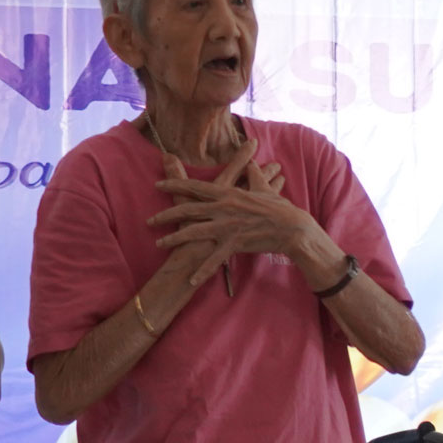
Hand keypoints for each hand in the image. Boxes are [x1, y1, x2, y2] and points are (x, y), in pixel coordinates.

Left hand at [147, 141, 322, 287]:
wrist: (292, 228)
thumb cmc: (280, 208)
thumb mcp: (265, 189)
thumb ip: (254, 176)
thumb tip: (252, 163)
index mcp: (228, 193)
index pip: (195, 187)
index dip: (175, 184)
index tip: (158, 184)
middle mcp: (223, 208)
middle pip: (187, 210)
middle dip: (166, 215)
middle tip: (149, 220)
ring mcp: (227, 226)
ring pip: (193, 232)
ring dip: (174, 239)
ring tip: (159, 243)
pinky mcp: (234, 243)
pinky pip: (214, 260)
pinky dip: (202, 270)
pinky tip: (191, 279)